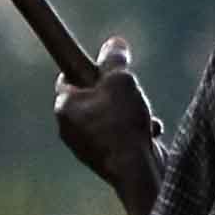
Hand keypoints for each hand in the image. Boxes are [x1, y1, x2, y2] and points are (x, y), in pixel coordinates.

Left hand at [53, 36, 159, 214]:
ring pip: (109, 118)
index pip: (68, 78)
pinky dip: (135, 132)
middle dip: (114, 93)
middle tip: (129, 91)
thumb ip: (115, 60)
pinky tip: (150, 133)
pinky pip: (119, 138)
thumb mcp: (121, 80)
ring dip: (129, 113)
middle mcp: (69, 129)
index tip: (107, 66)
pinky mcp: (106, 161)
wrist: (136, 170)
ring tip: (143, 116)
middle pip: (92, 98)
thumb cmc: (123, 122)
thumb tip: (115, 43)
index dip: (88, 68)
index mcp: (64, 107)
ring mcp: (87, 148)